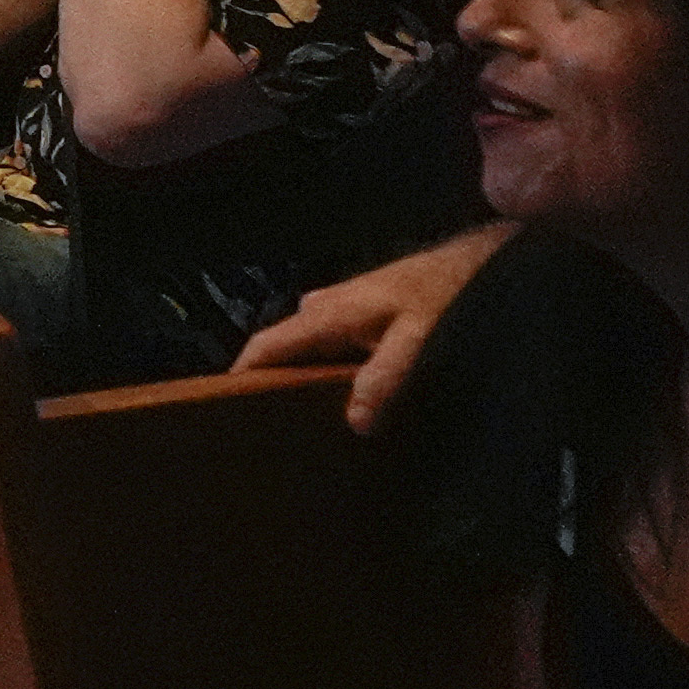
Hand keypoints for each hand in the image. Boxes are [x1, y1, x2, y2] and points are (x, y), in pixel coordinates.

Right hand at [229, 225, 508, 432]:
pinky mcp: (349, 309)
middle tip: (268, 425)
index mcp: (326, 314)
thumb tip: (355, 423)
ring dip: (297, 375)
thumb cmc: (440, 297)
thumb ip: (385, 378)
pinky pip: (319, 342)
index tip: (223, 406)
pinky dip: (318, 366)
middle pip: (280, 348)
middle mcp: (320, 306)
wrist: (465, 263)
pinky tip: (336, 393)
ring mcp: (333, 305)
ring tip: (300, 417)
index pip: (266, 345)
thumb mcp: (417, 340)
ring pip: (301, 345)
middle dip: (269, 382)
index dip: (242, 374)